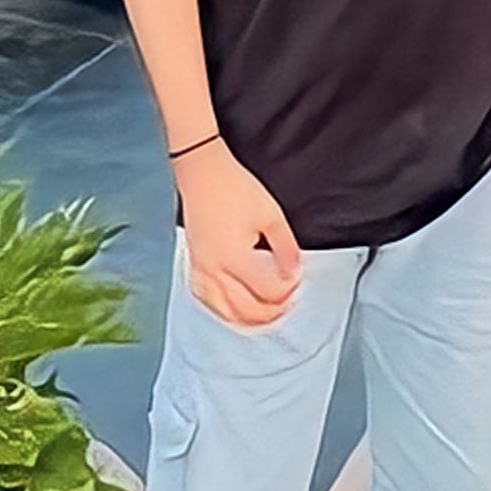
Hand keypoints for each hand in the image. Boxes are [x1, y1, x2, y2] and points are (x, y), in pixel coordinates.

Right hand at [177, 140, 303, 328]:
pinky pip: (205, 298)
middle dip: (271, 312)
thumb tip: (295, 272)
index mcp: (235, 258)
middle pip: (246, 309)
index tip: (297, 281)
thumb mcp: (271, 215)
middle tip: (287, 305)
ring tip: (264, 317)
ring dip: (246, 319)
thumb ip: (286, 249)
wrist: (202, 171)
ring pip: (223, 311)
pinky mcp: (194, 262)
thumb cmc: (233, 187)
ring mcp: (201, 268)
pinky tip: (231, 309)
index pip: (268, 291)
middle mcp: (214, 269)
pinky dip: (221, 310)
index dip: (288, 290)